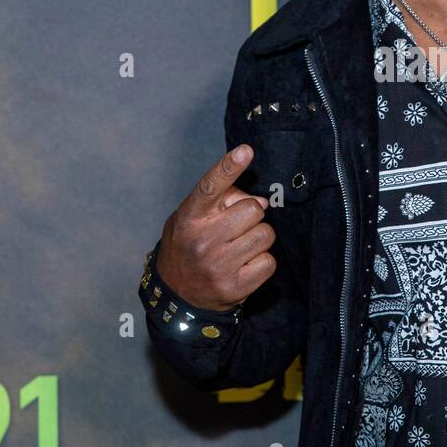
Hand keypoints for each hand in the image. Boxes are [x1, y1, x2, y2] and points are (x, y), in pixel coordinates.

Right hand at [155, 144, 275, 312]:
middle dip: (251, 217)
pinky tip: (244, 266)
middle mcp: (203, 241)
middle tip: (237, 229)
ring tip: (240, 248)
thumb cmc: (190, 246)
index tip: (245, 151)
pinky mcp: (235, 288)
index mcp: (190, 218)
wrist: (177, 295)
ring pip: (265, 235)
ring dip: (259, 239)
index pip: (210, 186)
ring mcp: (218, 266)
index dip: (228, 167)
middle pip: (253, 210)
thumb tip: (261, 201)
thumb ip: (221, 201)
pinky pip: (269, 262)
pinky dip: (262, 262)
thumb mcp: (193, 218)